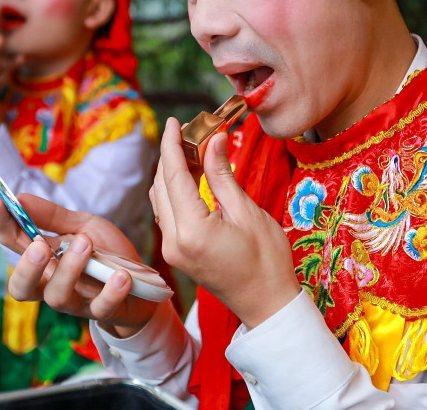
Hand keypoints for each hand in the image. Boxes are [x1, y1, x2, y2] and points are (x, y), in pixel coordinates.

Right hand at [0, 191, 158, 337]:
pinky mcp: (103, 311)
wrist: (142, 284)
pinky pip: (101, 307)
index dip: (1, 222)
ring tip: (87, 243)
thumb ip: (52, 216)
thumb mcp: (82, 226)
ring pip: (58, 296)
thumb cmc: (105, 253)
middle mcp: (52, 283)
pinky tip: (121, 275)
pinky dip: (110, 291)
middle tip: (39, 245)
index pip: (13, 242)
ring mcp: (76, 300)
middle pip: (22, 287)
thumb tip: (20, 197)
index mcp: (43, 260)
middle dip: (26, 268)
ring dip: (70, 268)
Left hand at [150, 118, 299, 327]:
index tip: (174, 122)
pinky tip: (191, 177)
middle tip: (191, 132)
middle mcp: (173, 240)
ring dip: (171, 172)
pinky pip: (166, 213)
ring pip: (160, 199)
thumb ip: (222, 175)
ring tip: (193, 151)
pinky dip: (173, 191)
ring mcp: (171, 249)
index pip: (173, 175)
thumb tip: (212, 140)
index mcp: (191, 230)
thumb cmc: (266, 260)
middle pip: (161, 185)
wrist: (266, 303)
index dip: (173, 144)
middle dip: (172, 155)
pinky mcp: (176, 253)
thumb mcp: (246, 212)